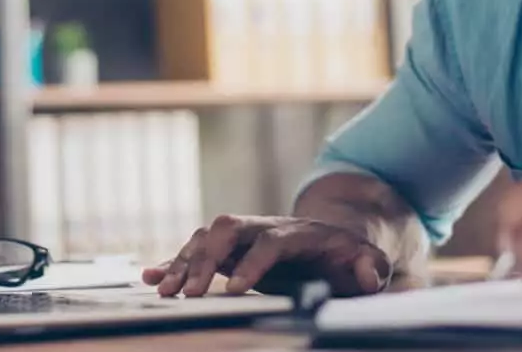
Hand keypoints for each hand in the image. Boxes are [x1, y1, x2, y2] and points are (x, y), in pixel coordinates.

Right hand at [142, 214, 390, 297]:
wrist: (333, 239)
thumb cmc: (348, 256)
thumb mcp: (367, 261)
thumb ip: (370, 268)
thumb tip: (367, 276)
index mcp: (297, 232)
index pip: (271, 241)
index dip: (252, 263)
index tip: (234, 290)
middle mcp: (264, 227)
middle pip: (229, 228)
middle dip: (206, 257)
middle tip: (189, 293)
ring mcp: (244, 237)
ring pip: (206, 237)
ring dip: (184, 261)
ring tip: (164, 291)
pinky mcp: (229, 251)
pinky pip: (196, 250)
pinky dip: (172, 262)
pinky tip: (150, 276)